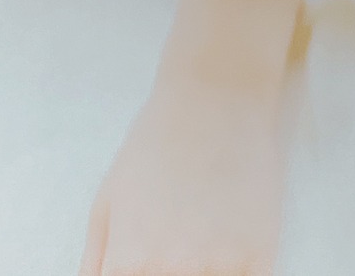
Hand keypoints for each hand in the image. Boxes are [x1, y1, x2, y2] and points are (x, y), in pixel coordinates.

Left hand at [79, 77, 289, 275]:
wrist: (216, 98)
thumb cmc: (155, 144)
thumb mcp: (107, 199)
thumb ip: (94, 262)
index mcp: (129, 260)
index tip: (140, 271)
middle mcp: (172, 270)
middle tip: (172, 256)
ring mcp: (219, 265)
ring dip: (199, 275)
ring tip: (196, 244)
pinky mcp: (260, 255)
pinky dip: (232, 274)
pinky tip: (224, 251)